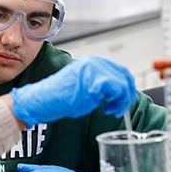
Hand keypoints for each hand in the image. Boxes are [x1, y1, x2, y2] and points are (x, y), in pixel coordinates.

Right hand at [10, 56, 136, 126]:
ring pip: (123, 84)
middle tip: (120, 108)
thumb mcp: (84, 85)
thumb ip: (100, 83)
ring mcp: (95, 70)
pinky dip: (116, 102)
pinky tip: (107, 109)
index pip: (120, 71)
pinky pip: (117, 90)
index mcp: (93, 61)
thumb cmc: (59, 96)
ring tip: (112, 110)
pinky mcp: (94, 80)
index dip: (126, 87)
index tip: (122, 100)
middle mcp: (96, 62)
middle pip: (125, 76)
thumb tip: (117, 91)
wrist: (44, 99)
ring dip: (122, 100)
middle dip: (126, 95)